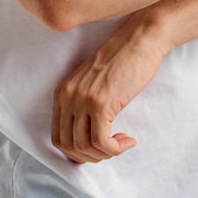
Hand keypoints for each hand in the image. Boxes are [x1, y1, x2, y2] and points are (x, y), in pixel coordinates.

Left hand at [51, 14, 169, 163]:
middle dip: (91, 157)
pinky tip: (128, 140)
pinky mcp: (100, 103)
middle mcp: (67, 97)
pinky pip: (102, 142)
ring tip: (122, 143)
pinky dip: (115, 149)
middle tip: (111, 150)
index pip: (58, 138)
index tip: (97, 149)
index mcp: (62, 92)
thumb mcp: (93, 84)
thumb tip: (87, 142)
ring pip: (85, 147)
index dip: (78, 152)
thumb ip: (84, 106)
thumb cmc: (122, 62)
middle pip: (68, 146)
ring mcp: (82, 100)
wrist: (139, 41)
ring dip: (105, 153)